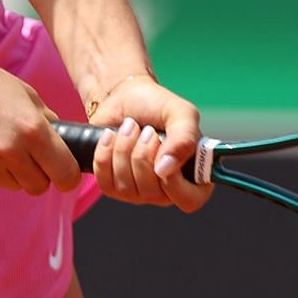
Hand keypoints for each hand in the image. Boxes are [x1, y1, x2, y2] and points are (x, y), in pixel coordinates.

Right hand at [0, 40, 83, 195]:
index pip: (66, 175)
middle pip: (40, 187)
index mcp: (33, 130)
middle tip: (31, 156)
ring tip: (1, 144)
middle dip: (40, 175)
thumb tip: (64, 146)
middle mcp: (12, 151)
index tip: (63, 172)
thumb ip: (47, 122)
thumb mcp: (26, 94)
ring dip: (15, 172)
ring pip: (16, 186)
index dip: (67, 176)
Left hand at [85, 76, 212, 212]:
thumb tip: (166, 169)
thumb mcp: (181, 113)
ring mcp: (139, 192)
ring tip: (129, 127)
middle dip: (143, 155)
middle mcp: (167, 189)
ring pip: (126, 187)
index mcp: (192, 175)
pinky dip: (105, 154)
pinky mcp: (113, 186)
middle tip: (146, 130)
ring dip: (124, 149)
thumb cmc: (157, 105)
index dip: (174, 181)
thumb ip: (184, 138)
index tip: (163, 152)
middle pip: (152, 193)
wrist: (125, 96)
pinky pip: (105, 182)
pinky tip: (110, 136)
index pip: (189, 201)